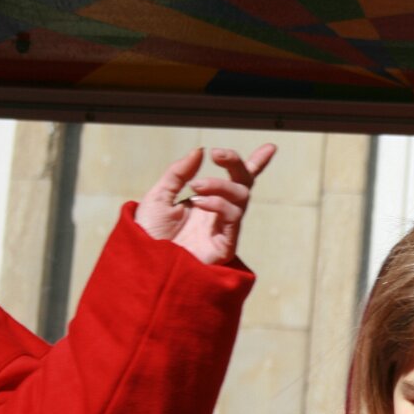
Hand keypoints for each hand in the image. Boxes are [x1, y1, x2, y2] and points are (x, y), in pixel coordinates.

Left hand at [134, 144, 276, 265]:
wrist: (143, 265)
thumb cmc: (149, 235)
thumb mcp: (158, 196)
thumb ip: (178, 173)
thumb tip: (199, 151)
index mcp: (206, 200)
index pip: (235, 179)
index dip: (256, 164)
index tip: (270, 148)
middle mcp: (219, 213)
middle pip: (244, 183)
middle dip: (236, 164)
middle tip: (217, 153)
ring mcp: (224, 228)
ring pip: (241, 197)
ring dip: (220, 185)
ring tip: (195, 187)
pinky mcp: (226, 244)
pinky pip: (233, 218)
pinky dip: (218, 204)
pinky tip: (199, 203)